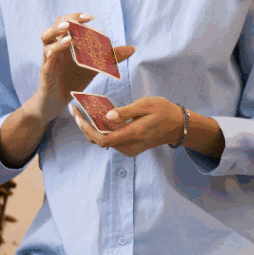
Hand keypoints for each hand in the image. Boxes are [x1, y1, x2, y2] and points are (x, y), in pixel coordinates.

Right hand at [30, 13, 134, 125]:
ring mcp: (49, 58)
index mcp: (67, 43)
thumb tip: (132, 48)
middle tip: (79, 21)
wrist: (57, 102)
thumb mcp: (94, 68)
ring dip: (55, 32)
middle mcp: (56, 46)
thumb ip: (111, 57)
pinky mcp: (45, 71)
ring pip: (46, 38)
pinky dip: (51, 52)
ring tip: (66, 30)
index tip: (91, 18)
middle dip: (67, 20)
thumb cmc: (73, 81)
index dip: (77, 17)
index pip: (68, 22)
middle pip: (55, 25)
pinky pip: (45, 59)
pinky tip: (57, 51)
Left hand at [69, 96, 185, 156]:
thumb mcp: (146, 105)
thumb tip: (106, 116)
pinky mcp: (129, 148)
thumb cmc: (163, 111)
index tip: (77, 114)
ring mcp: (129, 149)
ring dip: (92, 128)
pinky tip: (97, 118)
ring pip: (103, 141)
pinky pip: (110, 141)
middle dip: (85, 126)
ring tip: (83, 111)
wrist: (178, 126)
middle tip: (75, 109)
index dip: (86, 129)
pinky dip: (101, 130)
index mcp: (133, 135)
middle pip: (99, 141)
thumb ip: (126, 112)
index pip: (102, 139)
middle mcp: (129, 146)